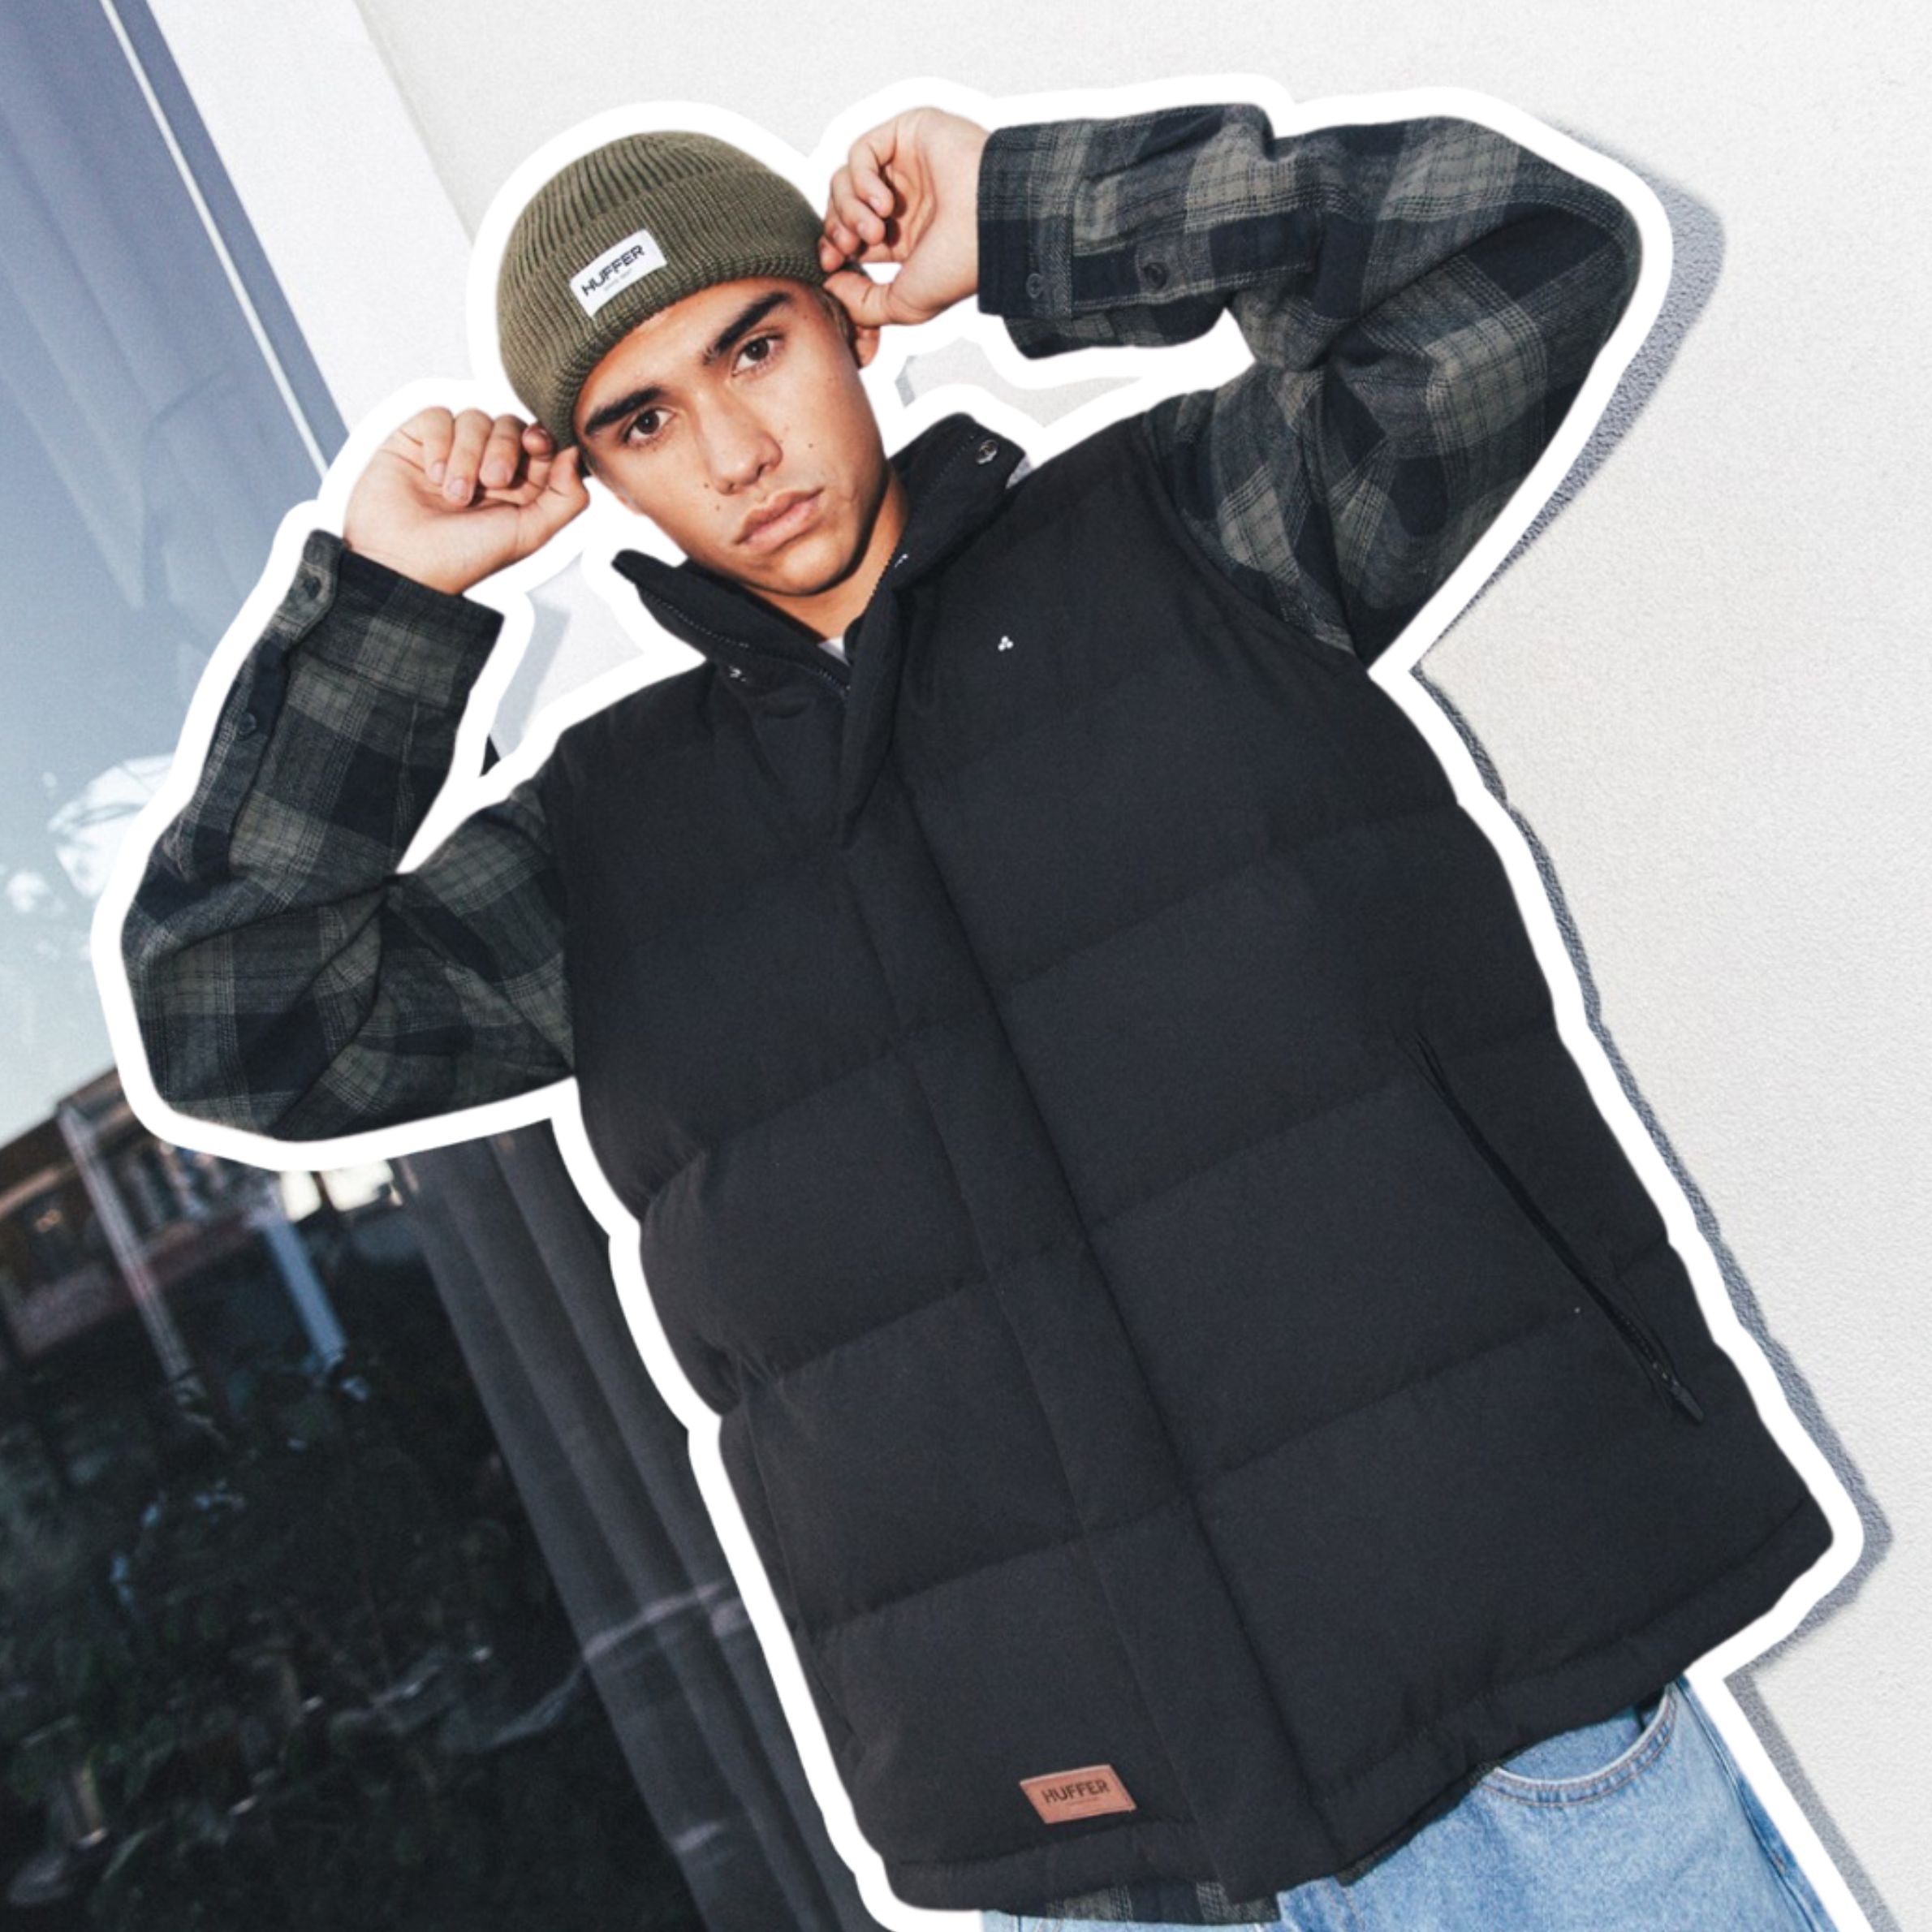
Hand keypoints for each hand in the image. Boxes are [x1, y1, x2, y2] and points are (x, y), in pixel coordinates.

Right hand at [342, 407, 589, 595]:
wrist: (402, 565)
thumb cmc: (463, 558)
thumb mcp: (529, 534)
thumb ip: (565, 498)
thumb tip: (575, 455)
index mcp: (519, 487)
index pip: (541, 442)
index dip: (543, 437)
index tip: (536, 446)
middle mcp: (487, 465)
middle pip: (510, 424)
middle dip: (504, 447)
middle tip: (491, 481)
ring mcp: (452, 451)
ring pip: (475, 418)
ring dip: (467, 456)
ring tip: (455, 495)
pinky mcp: (418, 440)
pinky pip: (439, 416)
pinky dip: (440, 444)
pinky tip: (431, 475)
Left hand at [816, 107, 989, 355]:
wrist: (992, 226)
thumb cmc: (960, 266)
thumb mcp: (904, 304)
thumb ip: (862, 305)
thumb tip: (829, 288)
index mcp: (907, 236)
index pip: (851, 234)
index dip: (834, 247)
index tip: (831, 266)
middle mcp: (906, 198)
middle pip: (843, 204)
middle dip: (837, 228)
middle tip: (851, 246)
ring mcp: (907, 164)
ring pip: (847, 178)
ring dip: (850, 208)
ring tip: (875, 230)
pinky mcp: (909, 132)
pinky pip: (861, 151)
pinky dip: (861, 179)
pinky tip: (884, 204)